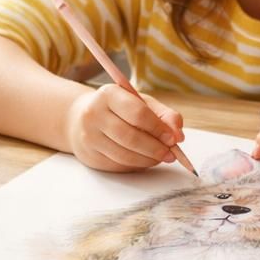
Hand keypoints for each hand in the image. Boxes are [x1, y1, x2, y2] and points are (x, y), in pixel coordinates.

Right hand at [66, 84, 184, 171]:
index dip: (158, 128)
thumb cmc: (118, 109)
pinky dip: (136, 165)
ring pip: (124, 155)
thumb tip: (178, 134)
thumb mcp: (141, 102)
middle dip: (155, 148)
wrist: (81, 119)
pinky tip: (145, 160)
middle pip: (130, 137)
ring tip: (161, 157)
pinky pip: (118, 165)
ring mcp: (89, 137)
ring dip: (148, 160)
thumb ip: (164, 115)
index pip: (137, 113)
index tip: (173, 138)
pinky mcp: (90, 156)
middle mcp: (94, 114)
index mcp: (108, 94)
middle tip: (171, 154)